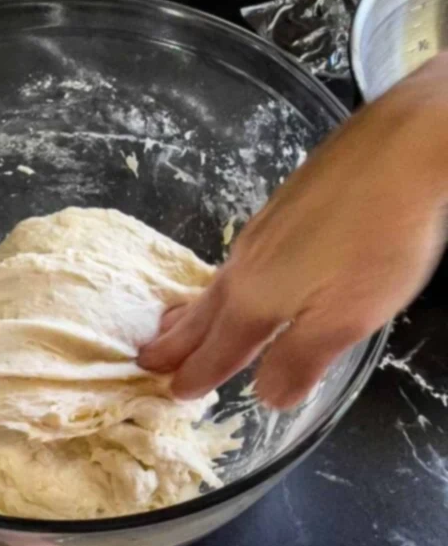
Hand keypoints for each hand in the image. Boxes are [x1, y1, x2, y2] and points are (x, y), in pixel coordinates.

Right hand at [139, 55, 447, 408]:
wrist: (400, 148)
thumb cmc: (375, 239)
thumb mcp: (345, 319)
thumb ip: (300, 360)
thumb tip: (266, 397)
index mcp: (253, 300)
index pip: (217, 350)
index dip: (197, 375)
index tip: (173, 392)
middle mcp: (245, 268)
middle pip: (203, 316)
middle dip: (176, 343)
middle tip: (145, 359)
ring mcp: (259, 235)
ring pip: (213, 285)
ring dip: (189, 313)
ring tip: (170, 323)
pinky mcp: (278, 211)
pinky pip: (232, 262)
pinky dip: (215, 284)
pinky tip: (227, 280)